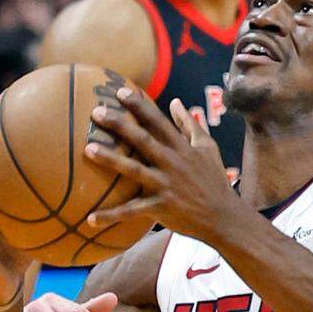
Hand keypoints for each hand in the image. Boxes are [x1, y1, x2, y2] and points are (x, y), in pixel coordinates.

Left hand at [84, 89, 242, 240]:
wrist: (224, 217)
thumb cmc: (214, 180)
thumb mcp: (208, 148)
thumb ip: (189, 124)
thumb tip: (175, 101)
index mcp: (182, 148)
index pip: (159, 122)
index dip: (140, 106)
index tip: (121, 92)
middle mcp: (172, 163)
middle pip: (142, 140)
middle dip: (120, 125)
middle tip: (96, 112)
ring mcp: (166, 185)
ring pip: (134, 170)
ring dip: (110, 159)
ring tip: (88, 149)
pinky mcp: (161, 208)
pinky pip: (132, 211)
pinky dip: (111, 215)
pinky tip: (89, 219)